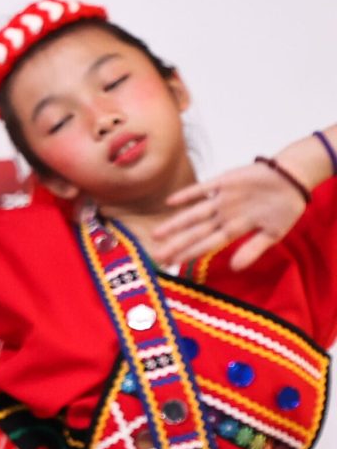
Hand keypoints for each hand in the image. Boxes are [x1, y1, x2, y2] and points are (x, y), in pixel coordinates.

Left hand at [150, 161, 308, 270]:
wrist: (293, 179)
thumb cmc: (284, 208)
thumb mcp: (272, 234)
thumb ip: (253, 249)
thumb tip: (235, 269)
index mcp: (234, 229)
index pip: (207, 245)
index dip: (189, 254)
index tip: (171, 265)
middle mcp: (223, 216)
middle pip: (196, 233)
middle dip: (176, 245)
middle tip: (156, 257)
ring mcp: (222, 199)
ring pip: (194, 214)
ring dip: (176, 224)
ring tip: (156, 235)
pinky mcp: (224, 181)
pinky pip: (203, 189)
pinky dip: (188, 194)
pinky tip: (170, 202)